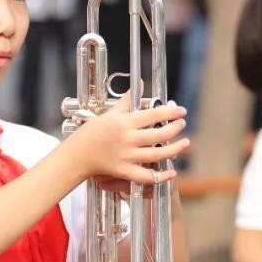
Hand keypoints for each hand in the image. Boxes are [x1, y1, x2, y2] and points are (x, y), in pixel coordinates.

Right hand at [73, 95, 188, 185]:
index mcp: (125, 122)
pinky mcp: (124, 171)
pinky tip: (171, 172)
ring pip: (157, 154)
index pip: (154, 115)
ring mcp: (126, 156)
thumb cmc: (91, 132)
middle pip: (159, 134)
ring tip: (185, 143)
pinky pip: (146, 176)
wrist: (77, 154)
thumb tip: (140, 84)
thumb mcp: (110, 113)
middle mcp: (128, 139)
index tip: (181, 111)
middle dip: (175, 129)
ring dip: (175, 149)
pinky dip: (161, 176)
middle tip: (182, 124)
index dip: (171, 113)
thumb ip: (128, 100)